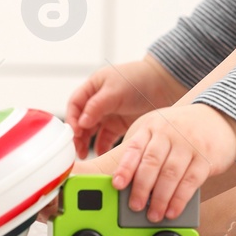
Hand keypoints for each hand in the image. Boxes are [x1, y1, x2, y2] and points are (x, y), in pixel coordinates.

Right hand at [65, 55, 185, 157]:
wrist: (164, 84)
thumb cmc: (138, 79)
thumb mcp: (115, 90)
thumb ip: (97, 105)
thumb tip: (81, 122)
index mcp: (93, 88)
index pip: (75, 105)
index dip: (72, 119)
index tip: (75, 132)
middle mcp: (97, 102)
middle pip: (80, 121)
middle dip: (77, 136)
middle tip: (76, 149)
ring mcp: (108, 114)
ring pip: (91, 132)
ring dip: (85, 143)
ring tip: (84, 155)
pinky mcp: (118, 125)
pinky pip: (105, 139)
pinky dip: (101, 147)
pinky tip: (100, 156)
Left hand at [111, 103, 235, 221]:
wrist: (218, 116)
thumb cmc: (182, 131)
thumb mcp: (161, 132)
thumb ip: (146, 153)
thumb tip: (130, 188)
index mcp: (153, 126)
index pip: (135, 148)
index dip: (125, 168)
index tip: (117, 185)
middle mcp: (170, 132)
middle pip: (152, 162)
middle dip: (141, 188)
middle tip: (136, 206)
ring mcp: (189, 143)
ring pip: (171, 174)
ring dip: (160, 198)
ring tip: (154, 214)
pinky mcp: (207, 156)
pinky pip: (191, 181)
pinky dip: (179, 199)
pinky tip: (172, 210)